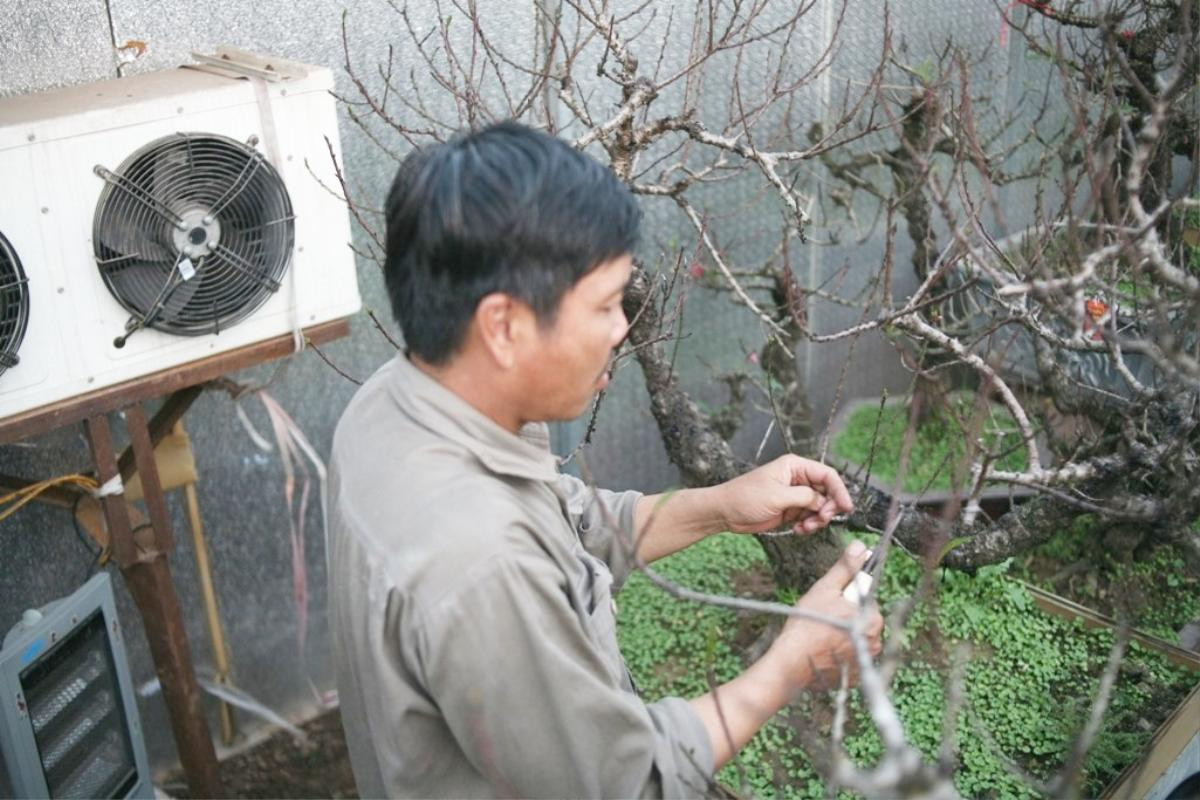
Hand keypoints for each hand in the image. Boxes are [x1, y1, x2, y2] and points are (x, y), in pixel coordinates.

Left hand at [716, 454, 852, 534]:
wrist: (725, 513)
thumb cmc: (745, 497)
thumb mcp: (777, 496)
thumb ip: (804, 497)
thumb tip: (823, 502)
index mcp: (795, 467)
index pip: (827, 475)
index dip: (840, 490)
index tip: (846, 507)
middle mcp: (798, 479)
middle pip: (827, 492)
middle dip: (827, 509)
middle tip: (820, 520)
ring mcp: (795, 495)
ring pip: (820, 507)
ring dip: (817, 520)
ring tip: (805, 528)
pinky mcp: (791, 510)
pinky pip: (810, 518)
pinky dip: (808, 526)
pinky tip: (798, 530)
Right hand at [769, 542, 883, 690]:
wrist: (793, 661)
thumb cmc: (808, 623)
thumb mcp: (825, 589)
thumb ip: (846, 567)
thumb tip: (861, 546)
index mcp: (872, 618)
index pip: (864, 599)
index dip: (845, 598)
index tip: (831, 605)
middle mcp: (875, 641)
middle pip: (862, 618)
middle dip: (846, 616)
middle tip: (824, 619)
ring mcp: (866, 659)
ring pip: (857, 637)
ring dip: (844, 634)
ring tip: (822, 635)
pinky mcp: (857, 675)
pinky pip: (852, 655)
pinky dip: (841, 652)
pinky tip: (825, 650)